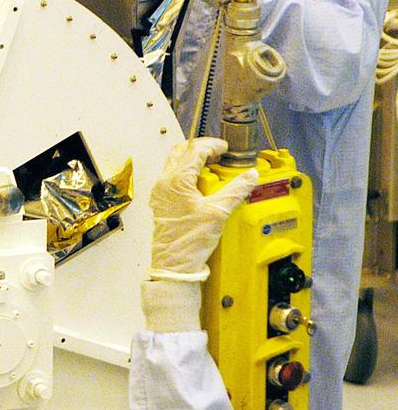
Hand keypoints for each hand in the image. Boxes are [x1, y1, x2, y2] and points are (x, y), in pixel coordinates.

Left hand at [148, 138, 257, 281]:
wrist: (175, 264)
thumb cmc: (190, 241)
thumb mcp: (219, 212)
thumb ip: (236, 190)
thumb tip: (250, 176)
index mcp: (176, 181)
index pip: (194, 150)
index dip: (212, 145)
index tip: (226, 148)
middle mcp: (164, 183)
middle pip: (181, 152)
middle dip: (200, 148)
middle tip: (219, 153)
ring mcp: (161, 192)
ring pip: (175, 164)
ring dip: (193, 160)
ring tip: (214, 167)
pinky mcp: (162, 201)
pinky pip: (173, 178)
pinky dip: (188, 173)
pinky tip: (203, 184)